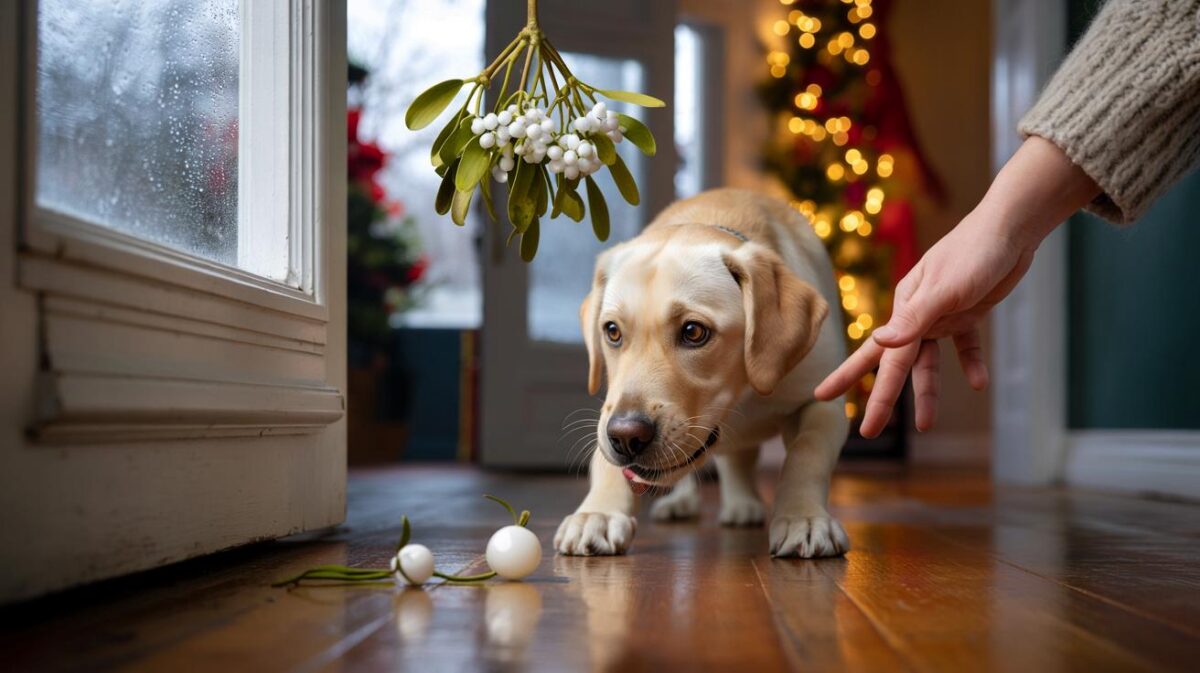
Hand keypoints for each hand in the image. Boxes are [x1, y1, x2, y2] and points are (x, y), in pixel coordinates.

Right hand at [814, 137, 1099, 436]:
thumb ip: (913, 319)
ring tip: (926, 424)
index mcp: (905, 307)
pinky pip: (964, 346)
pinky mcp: (967, 313)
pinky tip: (977, 383)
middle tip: (867, 431)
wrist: (1011, 229)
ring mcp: (941, 315)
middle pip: (894, 363)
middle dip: (881, 396)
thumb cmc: (973, 253)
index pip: (879, 354)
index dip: (852, 380)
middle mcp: (917, 314)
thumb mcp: (944, 289)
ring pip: (928, 362)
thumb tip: (879, 342)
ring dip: (927, 392)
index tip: (824, 399)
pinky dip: (969, 364)